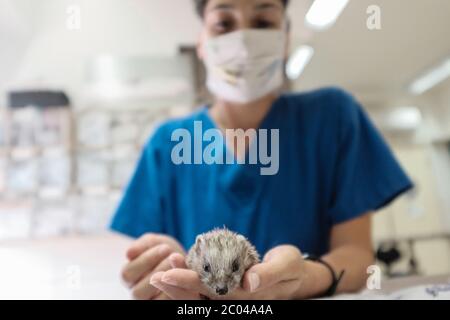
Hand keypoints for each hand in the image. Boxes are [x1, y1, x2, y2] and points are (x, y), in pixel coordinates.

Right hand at [121, 233, 185, 299]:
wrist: (185, 262)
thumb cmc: (165, 251)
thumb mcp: (154, 243)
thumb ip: (142, 245)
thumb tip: (129, 254)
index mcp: (130, 277)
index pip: (127, 274)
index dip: (146, 260)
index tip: (166, 248)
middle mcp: (138, 293)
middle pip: (138, 292)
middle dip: (159, 271)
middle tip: (173, 257)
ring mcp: (152, 301)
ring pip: (154, 300)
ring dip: (169, 282)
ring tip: (180, 266)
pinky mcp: (168, 303)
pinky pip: (169, 302)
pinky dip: (179, 291)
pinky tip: (186, 277)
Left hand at [150, 245, 308, 299]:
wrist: (295, 275)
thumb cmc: (291, 267)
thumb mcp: (287, 265)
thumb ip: (270, 272)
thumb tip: (250, 281)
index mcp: (250, 297)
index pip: (215, 292)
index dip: (191, 282)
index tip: (170, 272)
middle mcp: (238, 301)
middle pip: (202, 297)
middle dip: (178, 286)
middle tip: (157, 273)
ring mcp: (232, 298)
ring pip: (200, 295)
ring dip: (179, 285)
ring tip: (161, 271)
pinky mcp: (229, 291)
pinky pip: (205, 289)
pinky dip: (190, 280)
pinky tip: (178, 267)